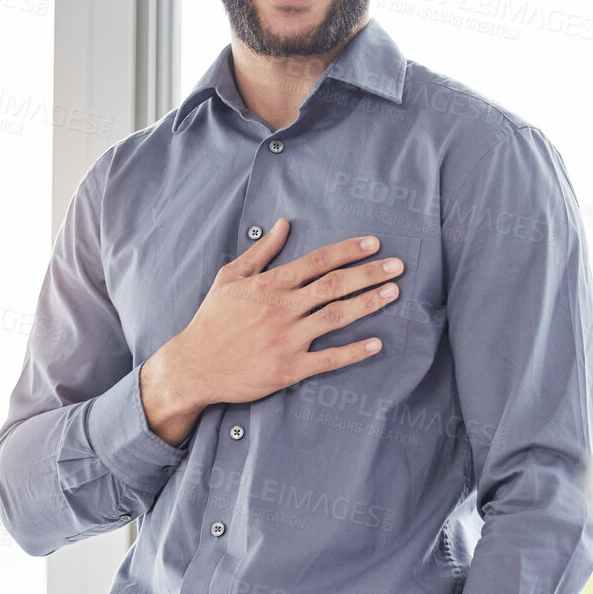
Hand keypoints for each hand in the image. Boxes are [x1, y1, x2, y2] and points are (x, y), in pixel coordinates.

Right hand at [141, 220, 405, 443]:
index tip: (374, 244)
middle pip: (334, 285)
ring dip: (368, 303)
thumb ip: (260, 251)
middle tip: (398, 266)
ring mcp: (286, 340)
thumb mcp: (230, 278)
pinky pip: (329, 359)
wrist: (194, 366)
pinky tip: (377, 343)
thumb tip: (284, 224)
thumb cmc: (211, 321)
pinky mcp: (288, 369)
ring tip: (394, 292)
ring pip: (336, 317)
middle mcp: (281, 309)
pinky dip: (355, 352)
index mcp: (268, 285)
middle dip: (369, 273)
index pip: (317, 261)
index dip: (348, 251)